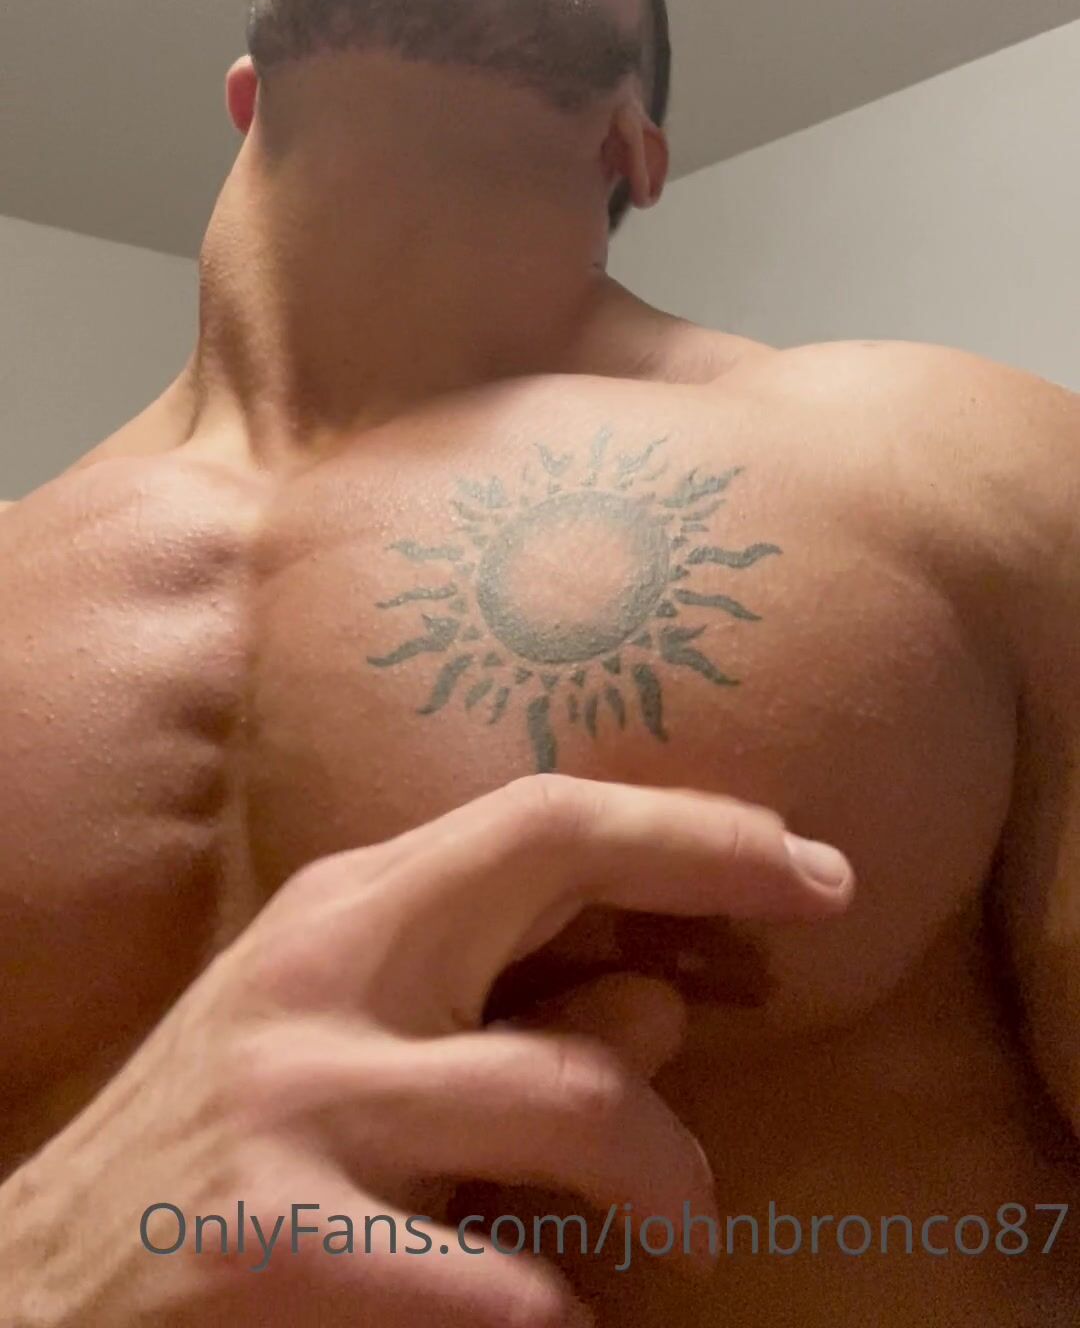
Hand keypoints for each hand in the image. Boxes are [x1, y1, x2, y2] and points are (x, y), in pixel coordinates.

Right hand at [1, 776, 851, 1326]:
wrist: (37, 1287)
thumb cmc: (222, 1142)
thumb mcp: (344, 1038)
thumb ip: (486, 1004)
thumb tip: (662, 1000)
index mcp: (347, 909)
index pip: (542, 818)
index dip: (689, 825)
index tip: (807, 861)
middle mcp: (326, 974)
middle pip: (552, 877)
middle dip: (704, 887)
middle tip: (790, 980)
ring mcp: (300, 1103)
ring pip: (575, 1095)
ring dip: (667, 1168)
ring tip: (681, 1223)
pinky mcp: (281, 1249)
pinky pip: (507, 1286)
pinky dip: (560, 1306)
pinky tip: (549, 1311)